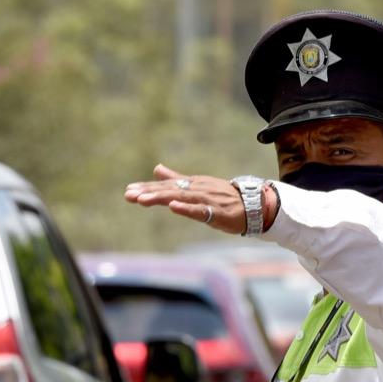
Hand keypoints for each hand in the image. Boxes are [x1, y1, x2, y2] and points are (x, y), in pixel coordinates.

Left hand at [123, 165, 274, 234]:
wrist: (254, 204)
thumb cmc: (224, 197)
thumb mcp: (197, 185)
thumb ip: (176, 178)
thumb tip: (156, 169)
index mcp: (191, 184)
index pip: (165, 186)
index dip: (147, 188)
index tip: (129, 191)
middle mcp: (196, 189)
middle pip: (169, 190)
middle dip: (148, 192)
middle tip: (128, 195)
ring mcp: (206, 200)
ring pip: (180, 198)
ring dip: (161, 198)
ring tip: (142, 200)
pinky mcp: (216, 212)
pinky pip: (199, 210)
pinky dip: (186, 208)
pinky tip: (173, 207)